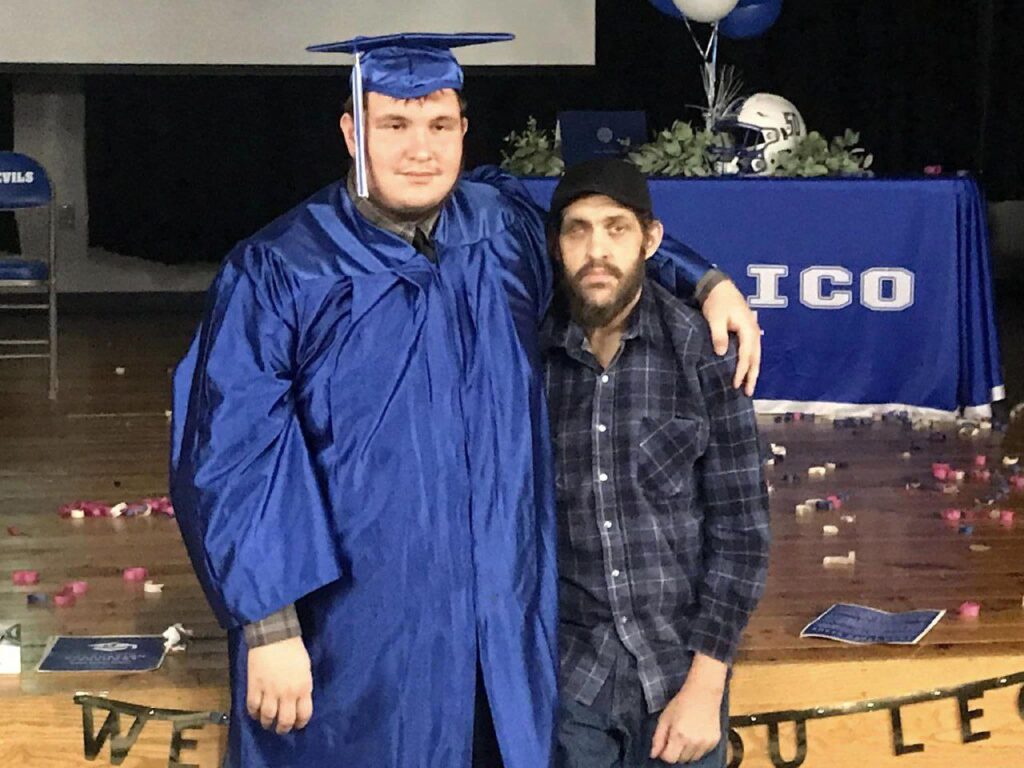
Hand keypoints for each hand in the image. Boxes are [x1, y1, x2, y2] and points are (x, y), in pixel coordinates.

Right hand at [246, 636, 313, 733]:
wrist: (274, 635)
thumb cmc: (293, 648)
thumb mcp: (306, 668)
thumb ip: (303, 686)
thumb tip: (300, 699)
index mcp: (303, 687)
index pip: (304, 714)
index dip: (300, 723)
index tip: (297, 725)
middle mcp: (287, 693)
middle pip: (285, 720)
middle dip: (283, 728)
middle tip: (281, 728)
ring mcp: (270, 691)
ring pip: (268, 717)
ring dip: (267, 723)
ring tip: (267, 723)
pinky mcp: (254, 687)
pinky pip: (252, 707)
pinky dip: (253, 713)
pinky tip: (255, 713)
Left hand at [650, 682, 723, 763]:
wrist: (703, 693)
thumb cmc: (681, 703)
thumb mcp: (664, 718)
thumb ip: (658, 738)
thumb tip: (653, 755)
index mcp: (679, 736)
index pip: (669, 759)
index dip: (664, 753)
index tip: (664, 745)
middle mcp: (693, 742)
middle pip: (681, 760)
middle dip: (675, 752)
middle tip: (675, 737)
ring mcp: (705, 743)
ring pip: (692, 758)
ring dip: (686, 752)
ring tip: (686, 735)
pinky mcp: (714, 742)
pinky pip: (702, 753)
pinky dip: (697, 749)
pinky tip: (695, 735)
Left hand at [701, 280, 760, 396]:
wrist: (719, 286)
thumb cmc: (717, 302)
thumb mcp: (715, 318)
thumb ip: (719, 335)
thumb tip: (722, 353)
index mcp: (748, 329)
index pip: (746, 355)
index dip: (741, 371)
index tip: (736, 384)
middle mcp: (754, 331)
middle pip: (755, 358)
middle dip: (752, 376)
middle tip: (748, 393)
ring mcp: (752, 331)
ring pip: (755, 355)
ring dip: (753, 371)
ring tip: (749, 387)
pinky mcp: (747, 330)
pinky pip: (752, 350)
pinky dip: (750, 362)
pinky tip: (746, 370)